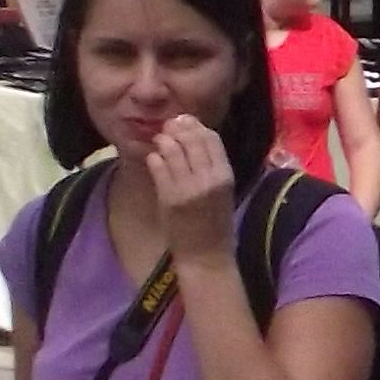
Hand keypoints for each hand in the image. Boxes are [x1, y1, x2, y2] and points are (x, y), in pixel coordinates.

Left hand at [136, 115, 235, 265]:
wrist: (206, 256)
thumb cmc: (217, 225)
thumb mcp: (224, 192)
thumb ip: (213, 166)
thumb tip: (196, 137)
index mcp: (225, 176)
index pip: (211, 138)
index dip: (196, 126)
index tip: (185, 122)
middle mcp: (207, 179)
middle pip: (191, 139)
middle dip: (177, 128)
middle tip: (168, 127)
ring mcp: (187, 188)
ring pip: (172, 149)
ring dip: (163, 140)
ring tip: (160, 141)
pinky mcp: (168, 198)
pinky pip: (158, 167)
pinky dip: (154, 158)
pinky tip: (154, 158)